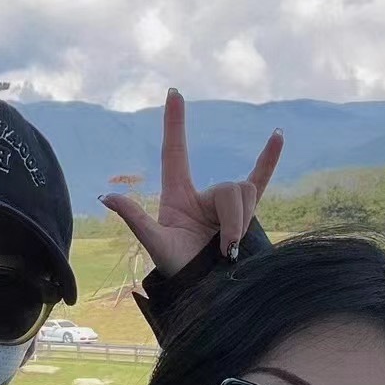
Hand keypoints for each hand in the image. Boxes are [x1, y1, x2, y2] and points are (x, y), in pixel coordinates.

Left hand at [100, 88, 281, 275]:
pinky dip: (268, 159)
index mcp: (177, 196)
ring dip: (243, 221)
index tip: (173, 93)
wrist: (206, 291)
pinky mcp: (244, 213)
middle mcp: (202, 196)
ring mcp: (224, 204)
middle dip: (232, 218)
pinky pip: (259, 181)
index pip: (175, 151)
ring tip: (232, 251)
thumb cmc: (179, 272)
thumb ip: (136, 219)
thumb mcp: (156, 244)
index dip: (174, 123)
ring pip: (244, 193)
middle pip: (228, 187)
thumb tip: (106, 197)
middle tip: (226, 248)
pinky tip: (278, 134)